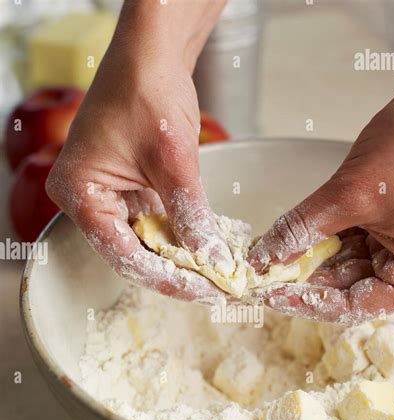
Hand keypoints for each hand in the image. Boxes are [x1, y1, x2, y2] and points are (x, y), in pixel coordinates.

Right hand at [47, 0, 229, 301]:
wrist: (152, 56)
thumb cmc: (147, 93)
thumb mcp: (174, 162)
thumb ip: (191, 216)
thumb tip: (214, 260)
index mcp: (80, 194)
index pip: (123, 254)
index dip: (166, 278)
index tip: (201, 291)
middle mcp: (88, 201)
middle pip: (134, 253)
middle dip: (176, 271)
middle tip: (213, 288)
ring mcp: (109, 196)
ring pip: (147, 243)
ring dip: (181, 258)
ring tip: (215, 275)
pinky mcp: (130, 191)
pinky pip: (156, 224)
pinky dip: (181, 236)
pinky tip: (207, 250)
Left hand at [248, 44, 393, 322]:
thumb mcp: (348, 193)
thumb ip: (303, 230)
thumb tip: (266, 256)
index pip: (356, 305)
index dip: (309, 302)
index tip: (274, 295)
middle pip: (351, 287)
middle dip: (307, 279)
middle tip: (265, 277)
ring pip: (348, 265)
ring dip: (312, 260)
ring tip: (273, 257)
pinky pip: (354, 243)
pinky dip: (325, 240)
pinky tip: (295, 241)